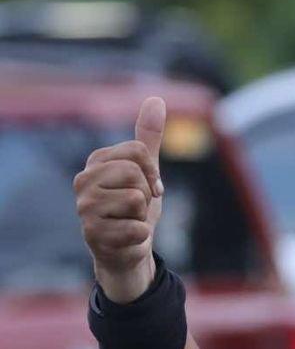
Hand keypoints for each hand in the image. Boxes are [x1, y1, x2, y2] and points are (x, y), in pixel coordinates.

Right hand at [74, 97, 165, 302]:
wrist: (128, 249)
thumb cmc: (135, 208)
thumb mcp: (146, 171)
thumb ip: (149, 137)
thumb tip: (156, 99)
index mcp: (96, 162)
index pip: (138, 151)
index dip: (153, 172)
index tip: (150, 186)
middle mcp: (83, 181)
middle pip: (135, 174)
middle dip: (147, 194)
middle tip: (137, 207)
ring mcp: (85, 208)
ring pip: (137, 199)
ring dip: (143, 216)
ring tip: (129, 220)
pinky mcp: (93, 234)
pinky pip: (138, 228)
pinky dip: (142, 235)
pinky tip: (128, 238)